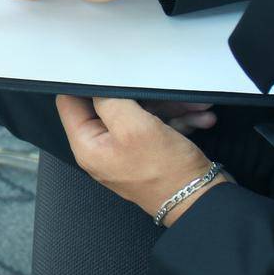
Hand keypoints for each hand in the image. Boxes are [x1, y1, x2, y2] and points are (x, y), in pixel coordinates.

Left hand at [56, 95, 227, 223]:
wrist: (202, 203)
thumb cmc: (167, 174)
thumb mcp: (135, 127)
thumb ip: (109, 101)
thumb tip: (95, 84)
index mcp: (88, 145)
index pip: (71, 103)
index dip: (89, 85)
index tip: (109, 71)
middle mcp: (102, 149)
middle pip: (111, 106)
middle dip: (144, 95)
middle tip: (167, 91)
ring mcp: (125, 151)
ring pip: (140, 114)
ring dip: (169, 107)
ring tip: (196, 106)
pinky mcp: (147, 153)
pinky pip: (157, 127)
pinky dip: (177, 120)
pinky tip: (200, 119)